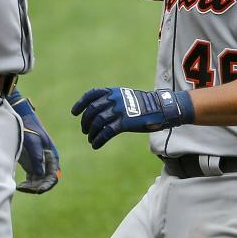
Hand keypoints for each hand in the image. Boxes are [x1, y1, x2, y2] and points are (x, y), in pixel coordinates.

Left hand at [8, 90, 61, 193]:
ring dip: (32, 187)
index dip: (47, 185)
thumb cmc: (27, 129)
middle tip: (24, 188)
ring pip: (39, 182)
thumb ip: (37, 157)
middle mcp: (47, 161)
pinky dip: (28, 184)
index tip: (37, 190)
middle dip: (37, 187)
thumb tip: (41, 174)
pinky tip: (20, 185)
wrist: (19, 120)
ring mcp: (39, 163)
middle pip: (46, 181)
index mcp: (51, 155)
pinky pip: (33, 179)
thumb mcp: (33, 141)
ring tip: (21, 187)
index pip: (53, 176)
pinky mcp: (31, 164)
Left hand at [70, 87, 194, 149]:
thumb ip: (114, 101)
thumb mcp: (127, 97)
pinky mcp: (124, 123)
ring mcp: (119, 110)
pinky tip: (95, 145)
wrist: (161, 108)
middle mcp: (114, 99)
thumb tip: (100, 112)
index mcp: (113, 92)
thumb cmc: (146, 104)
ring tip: (90, 139)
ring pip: (97, 122)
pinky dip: (98, 139)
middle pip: (92, 111)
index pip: (91, 95)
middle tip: (84, 130)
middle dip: (85, 122)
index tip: (74, 113)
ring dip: (91, 132)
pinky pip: (106, 132)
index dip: (80, 104)